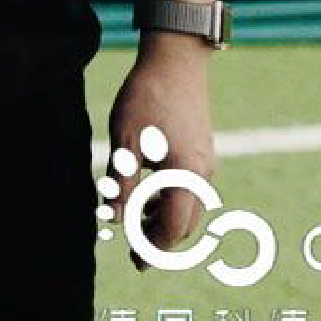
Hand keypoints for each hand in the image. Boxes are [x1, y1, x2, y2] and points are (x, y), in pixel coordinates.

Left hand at [106, 38, 214, 267]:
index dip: (154, 248)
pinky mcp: (202, 150)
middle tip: (135, 252)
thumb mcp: (125, 140)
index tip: (136, 262)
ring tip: (136, 222)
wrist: (177, 59)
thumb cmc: (147, 97)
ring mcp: (206, 161)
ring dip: (165, 220)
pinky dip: (172, 200)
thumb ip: (122, 182)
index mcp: (184, 174)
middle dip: (161, 240)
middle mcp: (202, 172)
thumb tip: (115, 220)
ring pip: (190, 207)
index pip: (173, 227)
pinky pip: (191, 188)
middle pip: (186, 223)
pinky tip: (148, 194)